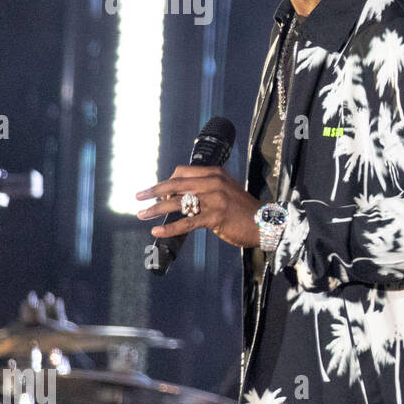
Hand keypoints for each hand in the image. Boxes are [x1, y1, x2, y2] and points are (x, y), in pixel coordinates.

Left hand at [135, 165, 262, 248]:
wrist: (265, 222)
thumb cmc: (243, 209)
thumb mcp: (226, 189)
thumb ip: (206, 187)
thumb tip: (180, 194)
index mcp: (215, 173)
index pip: (181, 172)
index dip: (166, 182)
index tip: (157, 192)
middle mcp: (213, 183)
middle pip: (175, 185)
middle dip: (153, 191)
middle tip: (138, 197)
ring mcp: (215, 200)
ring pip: (177, 204)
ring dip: (155, 210)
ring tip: (141, 215)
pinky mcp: (216, 217)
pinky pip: (187, 222)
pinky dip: (169, 228)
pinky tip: (157, 231)